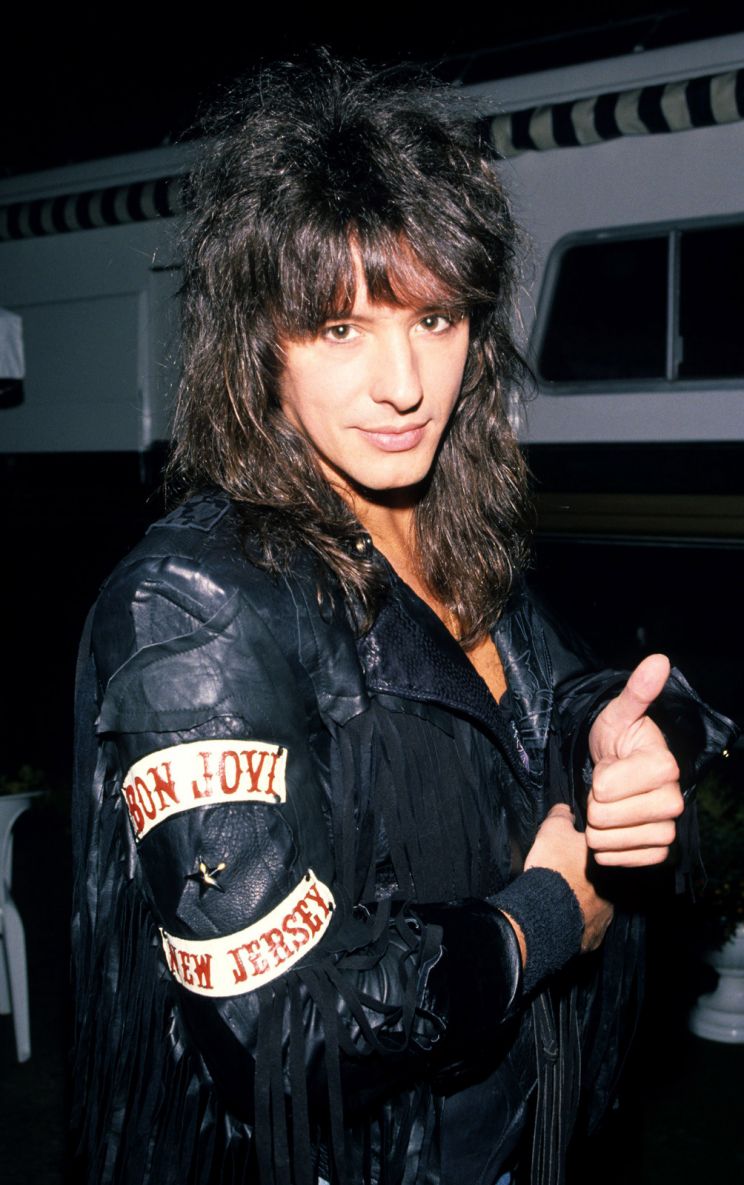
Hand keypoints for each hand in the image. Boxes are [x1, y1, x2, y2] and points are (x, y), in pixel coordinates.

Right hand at [524, 804, 613, 952]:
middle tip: (569, 874)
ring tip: (562, 896)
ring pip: (598, 906)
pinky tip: (561, 915)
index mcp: (611, 864)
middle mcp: (615, 891)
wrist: (543, 909)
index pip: (608, 853)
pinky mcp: (593, 937)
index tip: (575, 851)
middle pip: (605, 881)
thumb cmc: (553, 866)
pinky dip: (576, 922)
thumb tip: (566, 808)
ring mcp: (606, 917)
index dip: (590, 851)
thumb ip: (562, 816)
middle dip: (590, 878)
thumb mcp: (553, 829)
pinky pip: (587, 927)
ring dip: (584, 901)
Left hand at [587, 654, 683, 867]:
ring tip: (608, 806)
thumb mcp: (619, 713)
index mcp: (664, 766)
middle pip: (603, 816)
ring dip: (596, 826)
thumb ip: (637, 691)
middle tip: (606, 788)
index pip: (605, 787)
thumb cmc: (618, 739)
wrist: (621, 770)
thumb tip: (658, 660)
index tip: (608, 764)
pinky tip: (612, 829)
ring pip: (607, 840)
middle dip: (593, 802)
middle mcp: (673, 801)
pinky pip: (617, 859)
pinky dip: (604, 848)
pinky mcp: (657, 853)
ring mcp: (667, 830)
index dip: (597, 777)